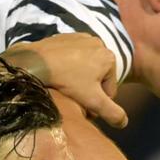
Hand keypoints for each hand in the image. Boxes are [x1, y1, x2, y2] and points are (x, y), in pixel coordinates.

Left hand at [3, 33, 127, 128]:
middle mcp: (98, 43)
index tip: (84, 110)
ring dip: (78, 78)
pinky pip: (71, 57)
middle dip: (88, 90)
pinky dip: (68, 66)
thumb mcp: (92, 100)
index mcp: (109, 57)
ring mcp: (80, 38)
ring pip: (84, 67)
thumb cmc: (66, 80)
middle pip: (97, 77)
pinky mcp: (65, 37)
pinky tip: (58, 76)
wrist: (35, 62)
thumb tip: (124, 123)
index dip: (97, 104)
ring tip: (65, 88)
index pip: (109, 89)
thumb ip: (111, 112)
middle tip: (74, 100)